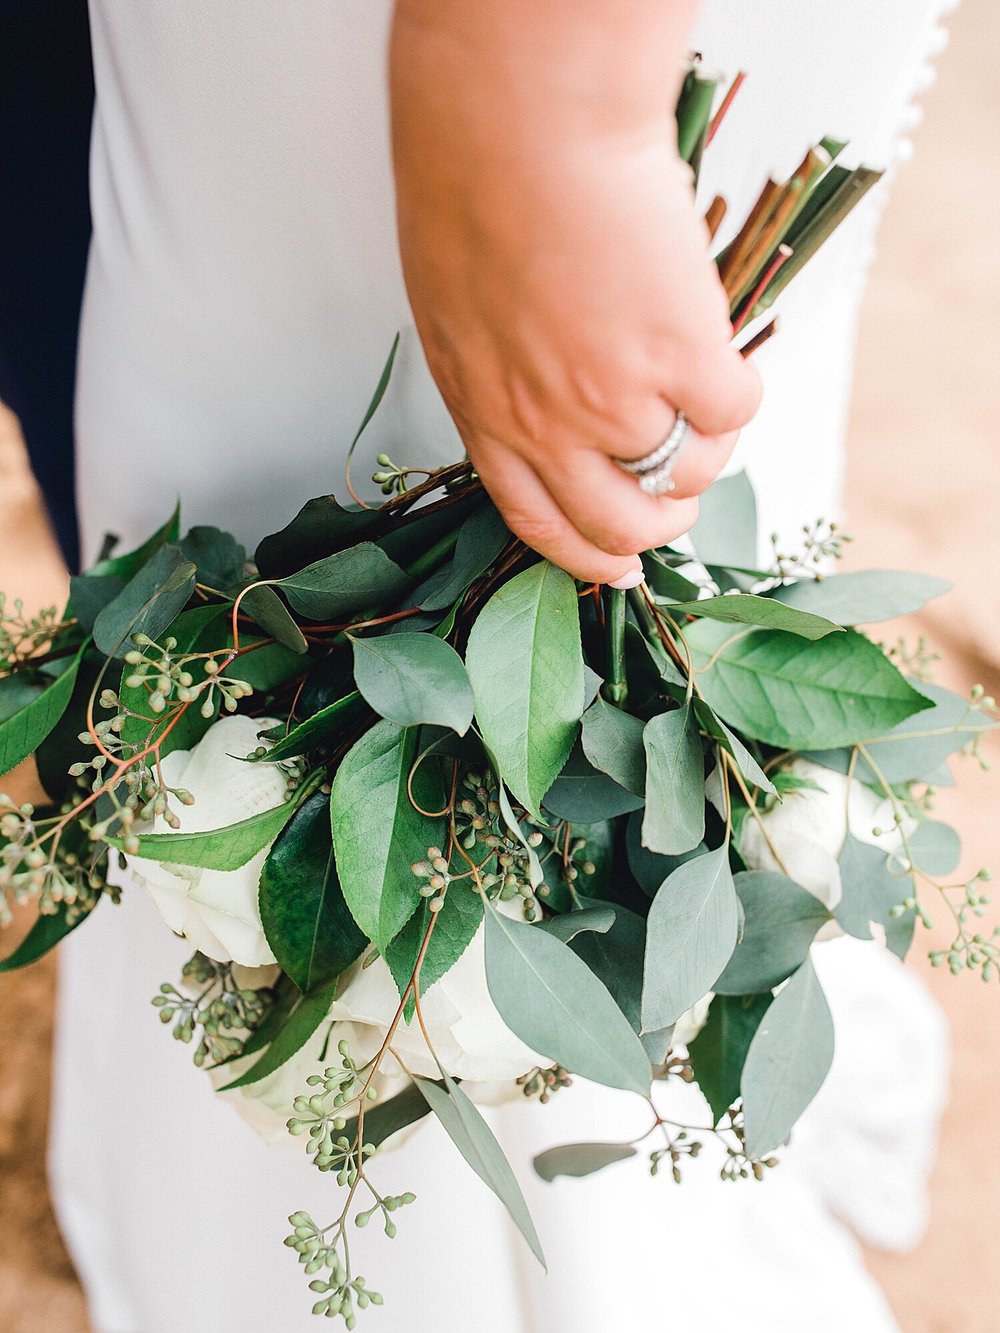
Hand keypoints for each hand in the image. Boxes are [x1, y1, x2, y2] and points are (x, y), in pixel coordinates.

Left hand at [390, 2, 761, 584]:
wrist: (518, 122)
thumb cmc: (472, 189)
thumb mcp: (460, 311)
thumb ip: (502, 376)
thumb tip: (553, 409)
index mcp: (487, 417)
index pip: (538, 524)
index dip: (586, 556)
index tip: (619, 570)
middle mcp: (548, 428)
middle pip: (620, 524)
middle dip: (660, 528)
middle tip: (680, 504)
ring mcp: (614, 400)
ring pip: (687, 473)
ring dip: (705, 447)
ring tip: (700, 392)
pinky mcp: (679, 357)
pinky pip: (734, 412)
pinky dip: (739, 391)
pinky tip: (722, 353)